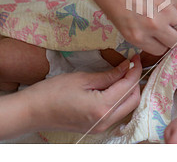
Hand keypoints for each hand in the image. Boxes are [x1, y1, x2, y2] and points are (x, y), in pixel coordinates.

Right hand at [23, 55, 141, 134]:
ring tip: (124, 74)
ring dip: (130, 91)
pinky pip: (117, 113)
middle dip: (135, 81)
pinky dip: (121, 99)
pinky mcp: (97, 128)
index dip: (135, 70)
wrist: (31, 112)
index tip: (135, 58)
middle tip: (131, 65)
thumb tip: (127, 67)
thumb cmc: (52, 92)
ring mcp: (101, 127)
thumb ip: (109, 75)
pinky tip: (115, 86)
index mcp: (102, 107)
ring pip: (128, 107)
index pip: (129, 86)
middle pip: (133, 99)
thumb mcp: (82, 79)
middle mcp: (106, 120)